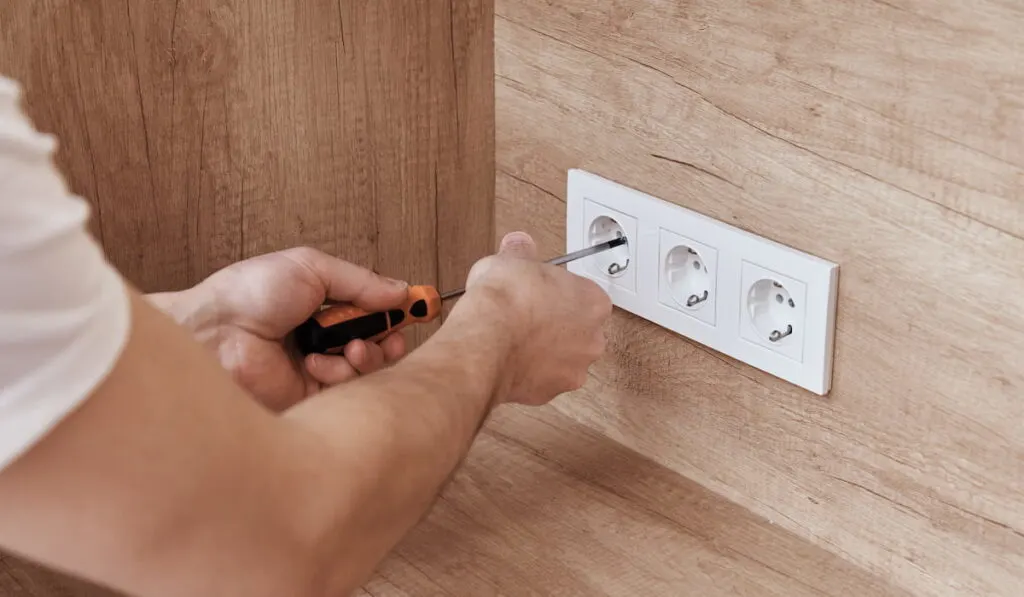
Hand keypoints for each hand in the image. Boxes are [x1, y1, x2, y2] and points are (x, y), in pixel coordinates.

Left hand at [149, 247, 409, 411]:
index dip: (397, 311)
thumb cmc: (249, 293)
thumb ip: (360, 280)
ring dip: (370, 355)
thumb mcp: (311, 268)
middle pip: (378, 343)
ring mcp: (317, 368)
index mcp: (321, 305)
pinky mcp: (311, 398)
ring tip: (353, 346)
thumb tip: (401, 291)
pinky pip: (347, 390)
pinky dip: (343, 373)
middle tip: (393, 335)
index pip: (373, 311)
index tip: (419, 307)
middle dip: (391, 338)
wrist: (215, 332)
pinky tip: (321, 363)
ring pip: (368, 369)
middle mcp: (323, 337)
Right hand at [455, 231, 612, 405]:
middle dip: (556, 325)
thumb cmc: (506, 301)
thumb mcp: (512, 259)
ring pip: (562, 358)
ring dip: (544, 351)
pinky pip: (541, 379)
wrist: (485, 340)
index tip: (542, 291)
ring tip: (514, 339)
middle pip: (579, 330)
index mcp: (594, 303)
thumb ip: (521, 252)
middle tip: (528, 315)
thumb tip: (519, 245)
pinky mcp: (549, 392)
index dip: (559, 292)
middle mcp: (592, 340)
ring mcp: (572, 369)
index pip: (584, 295)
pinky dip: (527, 371)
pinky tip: (508, 358)